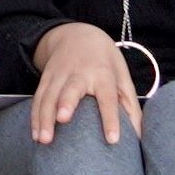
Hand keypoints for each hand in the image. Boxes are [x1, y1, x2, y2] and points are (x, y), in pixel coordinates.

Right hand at [29, 18, 142, 145]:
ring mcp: (59, 75)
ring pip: (49, 96)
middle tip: (63, 119)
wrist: (78, 35)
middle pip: (71, 89)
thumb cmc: (105, 62)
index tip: (113, 140)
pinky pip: (38, 99)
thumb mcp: (122, 78)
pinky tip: (35, 136)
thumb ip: (130, 107)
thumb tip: (139, 137)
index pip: (108, 97)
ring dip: (44, 117)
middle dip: (65, 103)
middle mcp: (79, 73)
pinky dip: (35, 117)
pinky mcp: (45, 79)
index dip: (110, 118)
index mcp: (103, 74)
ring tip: (43, 139)